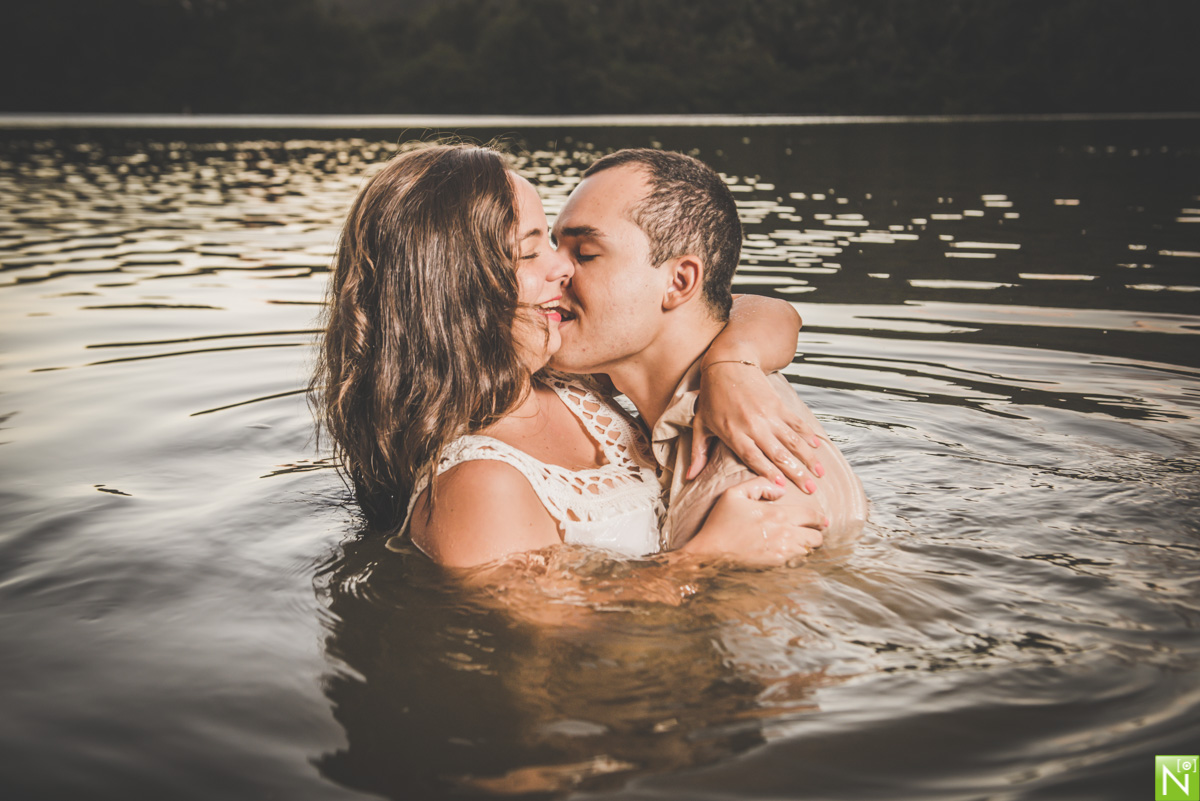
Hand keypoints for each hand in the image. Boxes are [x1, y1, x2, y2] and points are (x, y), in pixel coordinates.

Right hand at [681, 477, 826, 565]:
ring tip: (801, 543)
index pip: (811, 515)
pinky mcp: (777, 567)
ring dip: (807, 546)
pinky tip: (790, 554)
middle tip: (812, 532)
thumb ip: (759, 485)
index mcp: (777, 514)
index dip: (820, 518)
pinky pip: (798, 562)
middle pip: (817, 537)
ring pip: (810, 551)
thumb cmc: (720, 524)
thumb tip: (781, 490)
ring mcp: (782, 553)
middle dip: (817, 533)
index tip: (821, 520)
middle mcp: (785, 534)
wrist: (710, 554)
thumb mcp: (734, 494)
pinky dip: (798, 558)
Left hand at [691, 361, 823, 491]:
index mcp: (734, 433)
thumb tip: (690, 477)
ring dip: (808, 458)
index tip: (782, 487)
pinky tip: (816, 447)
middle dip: (797, 473)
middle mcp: (753, 425)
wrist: (728, 363)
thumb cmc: (712, 396)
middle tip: (811, 489)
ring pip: (792, 440)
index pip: (753, 458)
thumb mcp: (702, 424)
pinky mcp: (778, 404)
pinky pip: (796, 423)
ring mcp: (768, 414)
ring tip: (819, 473)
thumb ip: (699, 453)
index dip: (768, 472)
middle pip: (778, 453)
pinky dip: (808, 435)